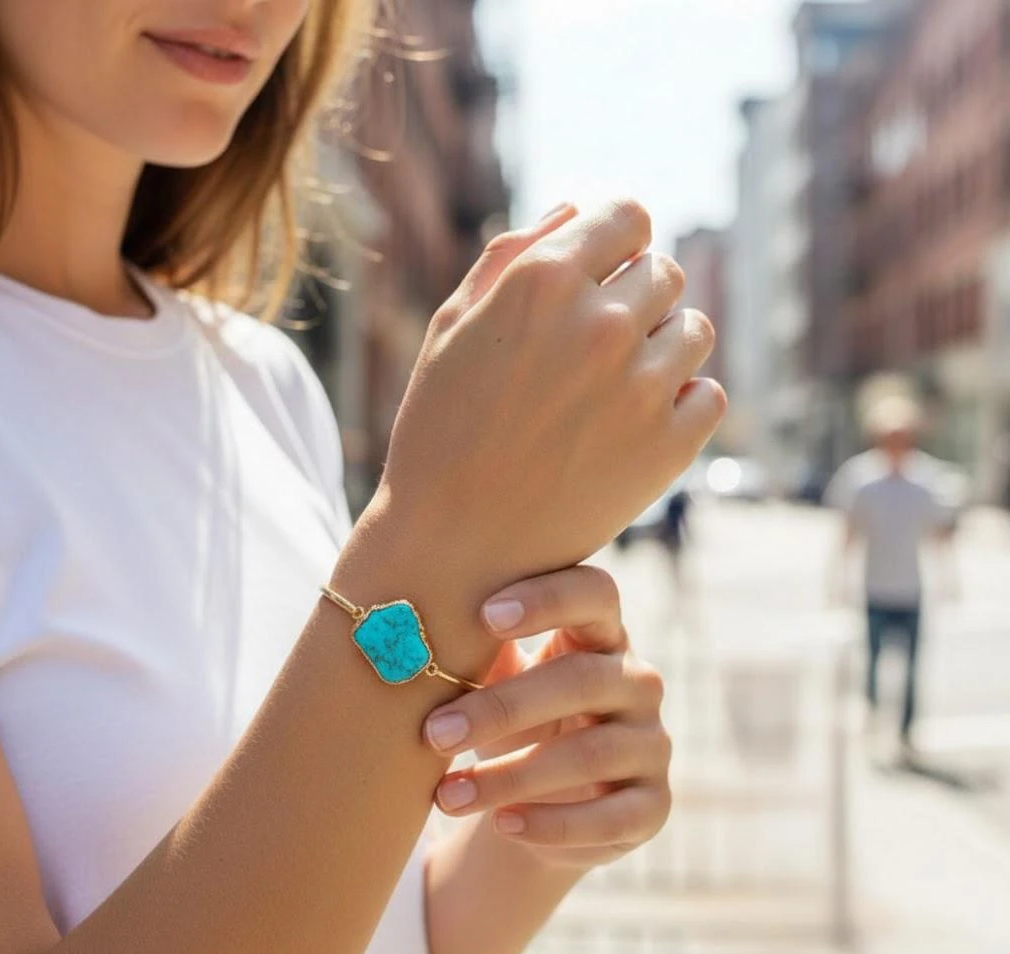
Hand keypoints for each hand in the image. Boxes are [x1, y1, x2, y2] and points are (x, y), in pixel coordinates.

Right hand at [366, 200, 724, 593]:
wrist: (453, 546)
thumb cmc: (441, 431)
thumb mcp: (454, 327)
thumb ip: (513, 255)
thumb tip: (576, 210)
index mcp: (544, 281)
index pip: (629, 216)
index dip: (618, 241)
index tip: (606, 270)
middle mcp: (602, 324)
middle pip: (665, 272)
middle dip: (636, 297)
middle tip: (597, 346)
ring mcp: (641, 387)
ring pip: (695, 329)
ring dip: (664, 347)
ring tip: (617, 386)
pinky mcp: (669, 448)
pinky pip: (710, 394)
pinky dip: (684, 403)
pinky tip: (638, 423)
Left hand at [422, 566, 670, 869]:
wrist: (544, 803)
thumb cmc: (515, 719)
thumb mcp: (500, 681)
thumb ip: (478, 651)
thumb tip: (412, 631)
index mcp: (600, 633)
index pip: (595, 593)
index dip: (548, 599)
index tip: (486, 616)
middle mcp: (637, 680)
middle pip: (581, 679)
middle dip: (502, 706)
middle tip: (433, 732)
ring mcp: (652, 743)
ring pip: (590, 753)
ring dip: (510, 776)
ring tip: (447, 796)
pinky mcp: (652, 805)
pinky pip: (610, 817)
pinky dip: (551, 824)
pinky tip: (501, 824)